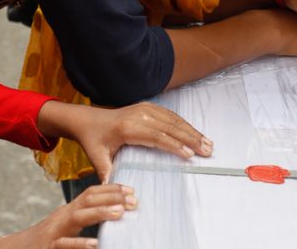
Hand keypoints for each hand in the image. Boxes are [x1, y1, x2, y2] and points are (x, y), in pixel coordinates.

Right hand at [7, 183, 136, 248]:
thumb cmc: (48, 241)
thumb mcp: (67, 227)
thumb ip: (85, 219)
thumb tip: (114, 214)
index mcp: (69, 212)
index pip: (91, 194)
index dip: (111, 190)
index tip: (132, 190)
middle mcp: (62, 217)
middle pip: (88, 200)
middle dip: (112, 198)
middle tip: (134, 201)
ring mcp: (55, 232)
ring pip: (78, 217)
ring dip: (100, 213)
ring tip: (120, 213)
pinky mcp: (49, 248)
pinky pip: (65, 245)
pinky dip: (80, 244)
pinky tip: (95, 244)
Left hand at [37, 101, 212, 183]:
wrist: (88, 120)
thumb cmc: (93, 140)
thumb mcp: (97, 157)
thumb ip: (105, 172)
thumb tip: (109, 189)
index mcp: (128, 127)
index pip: (157, 136)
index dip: (175, 145)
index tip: (190, 154)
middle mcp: (139, 115)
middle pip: (170, 127)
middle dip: (191, 138)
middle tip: (208, 150)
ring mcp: (144, 109)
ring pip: (174, 120)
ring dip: (192, 131)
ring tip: (208, 143)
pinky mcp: (148, 108)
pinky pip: (170, 115)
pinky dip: (185, 124)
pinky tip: (196, 134)